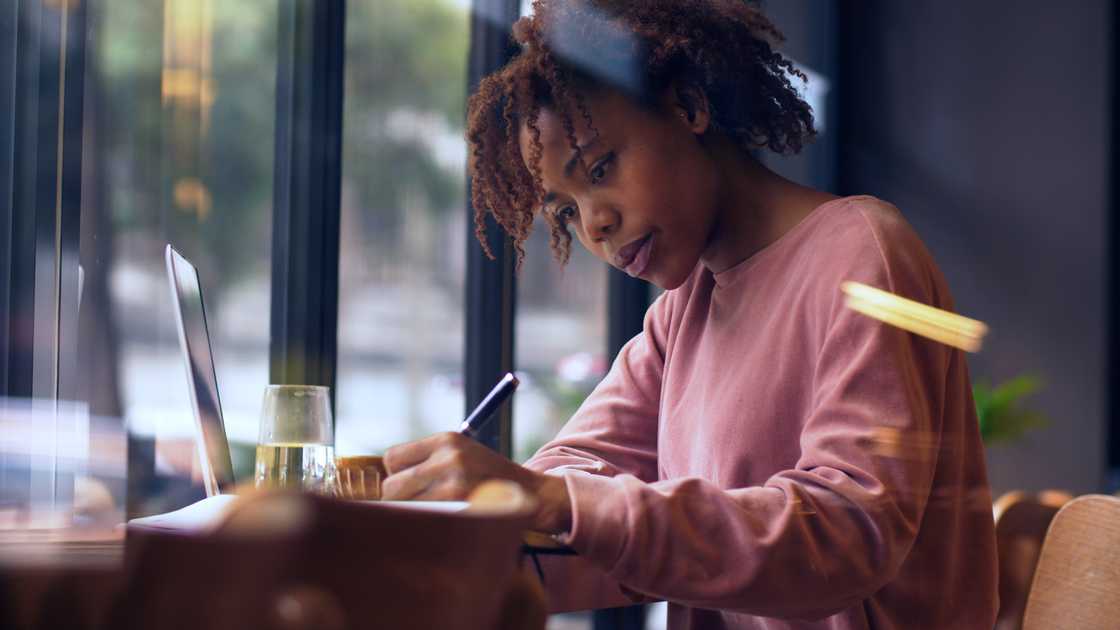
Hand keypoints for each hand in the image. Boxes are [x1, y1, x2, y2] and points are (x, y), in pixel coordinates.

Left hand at [381, 432, 571, 533]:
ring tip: (428, 513)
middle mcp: (450, 457)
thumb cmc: (487, 475)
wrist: (530, 493)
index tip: (408, 483)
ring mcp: (456, 484)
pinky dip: (425, 524)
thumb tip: (383, 479)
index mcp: (446, 440)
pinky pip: (423, 521)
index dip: (396, 474)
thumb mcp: (461, 453)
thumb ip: (428, 460)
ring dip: (410, 513)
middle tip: (415, 504)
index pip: (392, 457)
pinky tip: (439, 522)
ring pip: (404, 507)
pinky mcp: (462, 508)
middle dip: (398, 498)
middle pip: (392, 485)